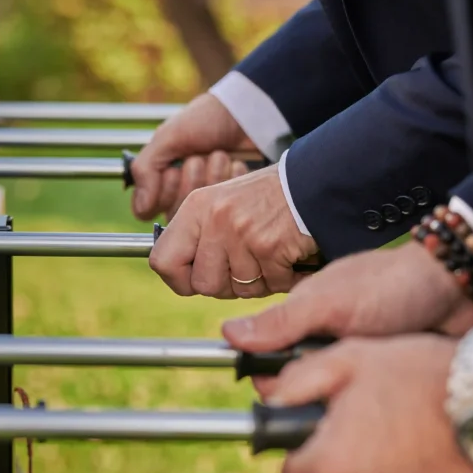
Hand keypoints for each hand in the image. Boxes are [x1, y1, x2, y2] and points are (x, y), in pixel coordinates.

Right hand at [130, 93, 256, 220]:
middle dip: (191, 179)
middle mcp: (179, 192)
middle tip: (197, 156)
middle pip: (177, 212)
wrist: (243, 112)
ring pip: (203, 209)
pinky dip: (232, 178)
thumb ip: (146, 168)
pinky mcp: (229, 198)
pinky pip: (229, 204)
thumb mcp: (169, 136)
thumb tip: (141, 207)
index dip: (162, 193)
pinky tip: (233, 163)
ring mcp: (205, 197)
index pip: (147, 211)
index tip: (173, 170)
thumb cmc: (203, 119)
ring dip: (213, 175)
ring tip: (218, 154)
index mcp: (157, 179)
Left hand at [148, 165, 317, 297]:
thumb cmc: (265, 199)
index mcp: (195, 208)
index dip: (179, 280)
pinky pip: (270, 285)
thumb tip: (180, 277)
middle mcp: (214, 219)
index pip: (162, 261)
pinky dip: (283, 279)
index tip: (195, 278)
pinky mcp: (269, 246)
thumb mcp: (219, 205)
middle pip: (203, 284)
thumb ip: (197, 238)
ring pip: (239, 290)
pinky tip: (287, 259)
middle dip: (226, 285)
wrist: (310, 182)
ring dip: (258, 282)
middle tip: (245, 267)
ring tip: (268, 256)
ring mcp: (241, 233)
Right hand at [222, 241, 472, 393]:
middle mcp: (325, 347)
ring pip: (333, 405)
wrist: (462, 287)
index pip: (269, 369)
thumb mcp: (329, 303)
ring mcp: (356, 365)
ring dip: (343, 408)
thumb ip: (281, 322)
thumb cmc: (391, 286)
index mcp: (302, 324)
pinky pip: (366, 408)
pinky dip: (371, 410)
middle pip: (300, 392)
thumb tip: (225, 334)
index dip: (274, 388)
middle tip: (336, 400)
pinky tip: (385, 411)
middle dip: (312, 401)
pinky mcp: (385, 381)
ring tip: (367, 404)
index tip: (287, 402)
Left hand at [266, 335, 472, 472]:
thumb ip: (298, 382)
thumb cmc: (417, 372)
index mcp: (331, 463)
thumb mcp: (348, 358)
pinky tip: (438, 454)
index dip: (303, 454)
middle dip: (350, 459)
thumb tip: (270, 397)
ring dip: (387, 472)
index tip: (319, 435)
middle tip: (376, 419)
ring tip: (412, 430)